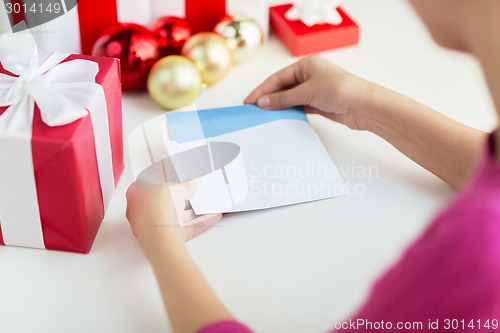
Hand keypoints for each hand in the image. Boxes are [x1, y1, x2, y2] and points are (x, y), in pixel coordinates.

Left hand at [126, 181, 221, 246]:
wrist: (159, 235)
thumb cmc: (156, 209)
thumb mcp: (176, 188)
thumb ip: (185, 187)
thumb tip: (190, 186)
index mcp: (137, 196)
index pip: (153, 188)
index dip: (168, 186)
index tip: (180, 185)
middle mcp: (143, 213)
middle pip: (167, 205)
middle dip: (184, 201)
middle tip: (195, 196)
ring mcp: (155, 227)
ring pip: (178, 218)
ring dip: (194, 213)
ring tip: (207, 207)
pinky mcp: (168, 239)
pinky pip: (186, 228)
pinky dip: (199, 223)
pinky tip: (209, 218)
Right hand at [244, 55, 377, 130]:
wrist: (363, 106)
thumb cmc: (339, 90)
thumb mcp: (307, 92)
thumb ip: (284, 98)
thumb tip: (263, 102)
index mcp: (306, 64)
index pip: (278, 77)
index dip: (262, 89)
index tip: (249, 101)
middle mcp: (310, 75)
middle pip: (283, 87)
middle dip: (268, 98)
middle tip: (252, 109)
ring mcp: (314, 90)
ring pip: (290, 98)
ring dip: (278, 106)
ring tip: (262, 116)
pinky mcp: (319, 104)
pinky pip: (298, 107)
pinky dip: (288, 112)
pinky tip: (279, 118)